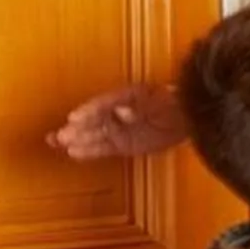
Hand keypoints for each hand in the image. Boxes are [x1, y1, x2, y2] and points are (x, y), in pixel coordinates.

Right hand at [48, 83, 185, 159]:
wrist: (193, 119)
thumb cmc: (179, 102)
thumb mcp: (168, 100)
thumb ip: (146, 105)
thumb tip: (122, 112)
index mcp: (129, 95)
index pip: (105, 103)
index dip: (90, 110)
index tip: (74, 117)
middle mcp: (119, 112)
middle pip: (95, 120)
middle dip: (77, 127)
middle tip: (60, 135)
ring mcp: (121, 129)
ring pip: (94, 134)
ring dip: (76, 139)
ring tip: (57, 142)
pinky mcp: (124, 144)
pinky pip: (103, 148)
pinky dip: (89, 151)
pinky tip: (73, 153)